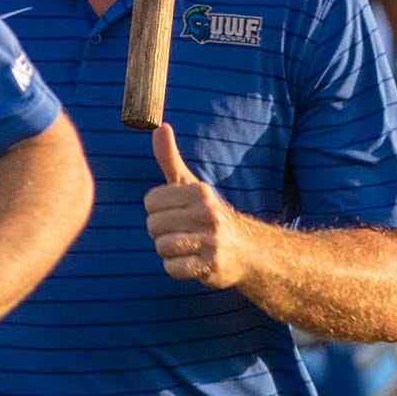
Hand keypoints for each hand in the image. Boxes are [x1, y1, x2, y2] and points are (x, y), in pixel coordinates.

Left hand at [142, 123, 250, 287]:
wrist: (246, 250)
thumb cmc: (208, 214)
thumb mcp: (190, 185)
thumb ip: (170, 158)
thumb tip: (158, 127)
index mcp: (199, 191)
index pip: (151, 201)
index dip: (157, 211)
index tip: (175, 213)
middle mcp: (207, 213)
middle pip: (153, 225)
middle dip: (161, 232)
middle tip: (181, 232)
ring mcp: (211, 240)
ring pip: (162, 247)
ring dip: (168, 251)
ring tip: (187, 247)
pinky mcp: (211, 265)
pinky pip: (173, 268)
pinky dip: (176, 267)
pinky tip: (191, 262)